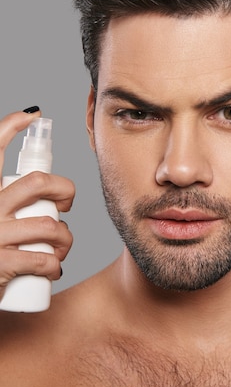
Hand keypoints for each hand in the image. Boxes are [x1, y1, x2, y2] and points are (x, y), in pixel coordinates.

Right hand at [0, 110, 74, 298]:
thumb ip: (10, 200)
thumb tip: (42, 187)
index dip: (9, 128)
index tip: (31, 116)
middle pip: (38, 182)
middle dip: (64, 190)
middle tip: (67, 205)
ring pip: (49, 225)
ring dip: (65, 238)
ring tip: (62, 246)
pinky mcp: (1, 265)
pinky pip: (44, 260)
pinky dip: (55, 266)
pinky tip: (52, 270)